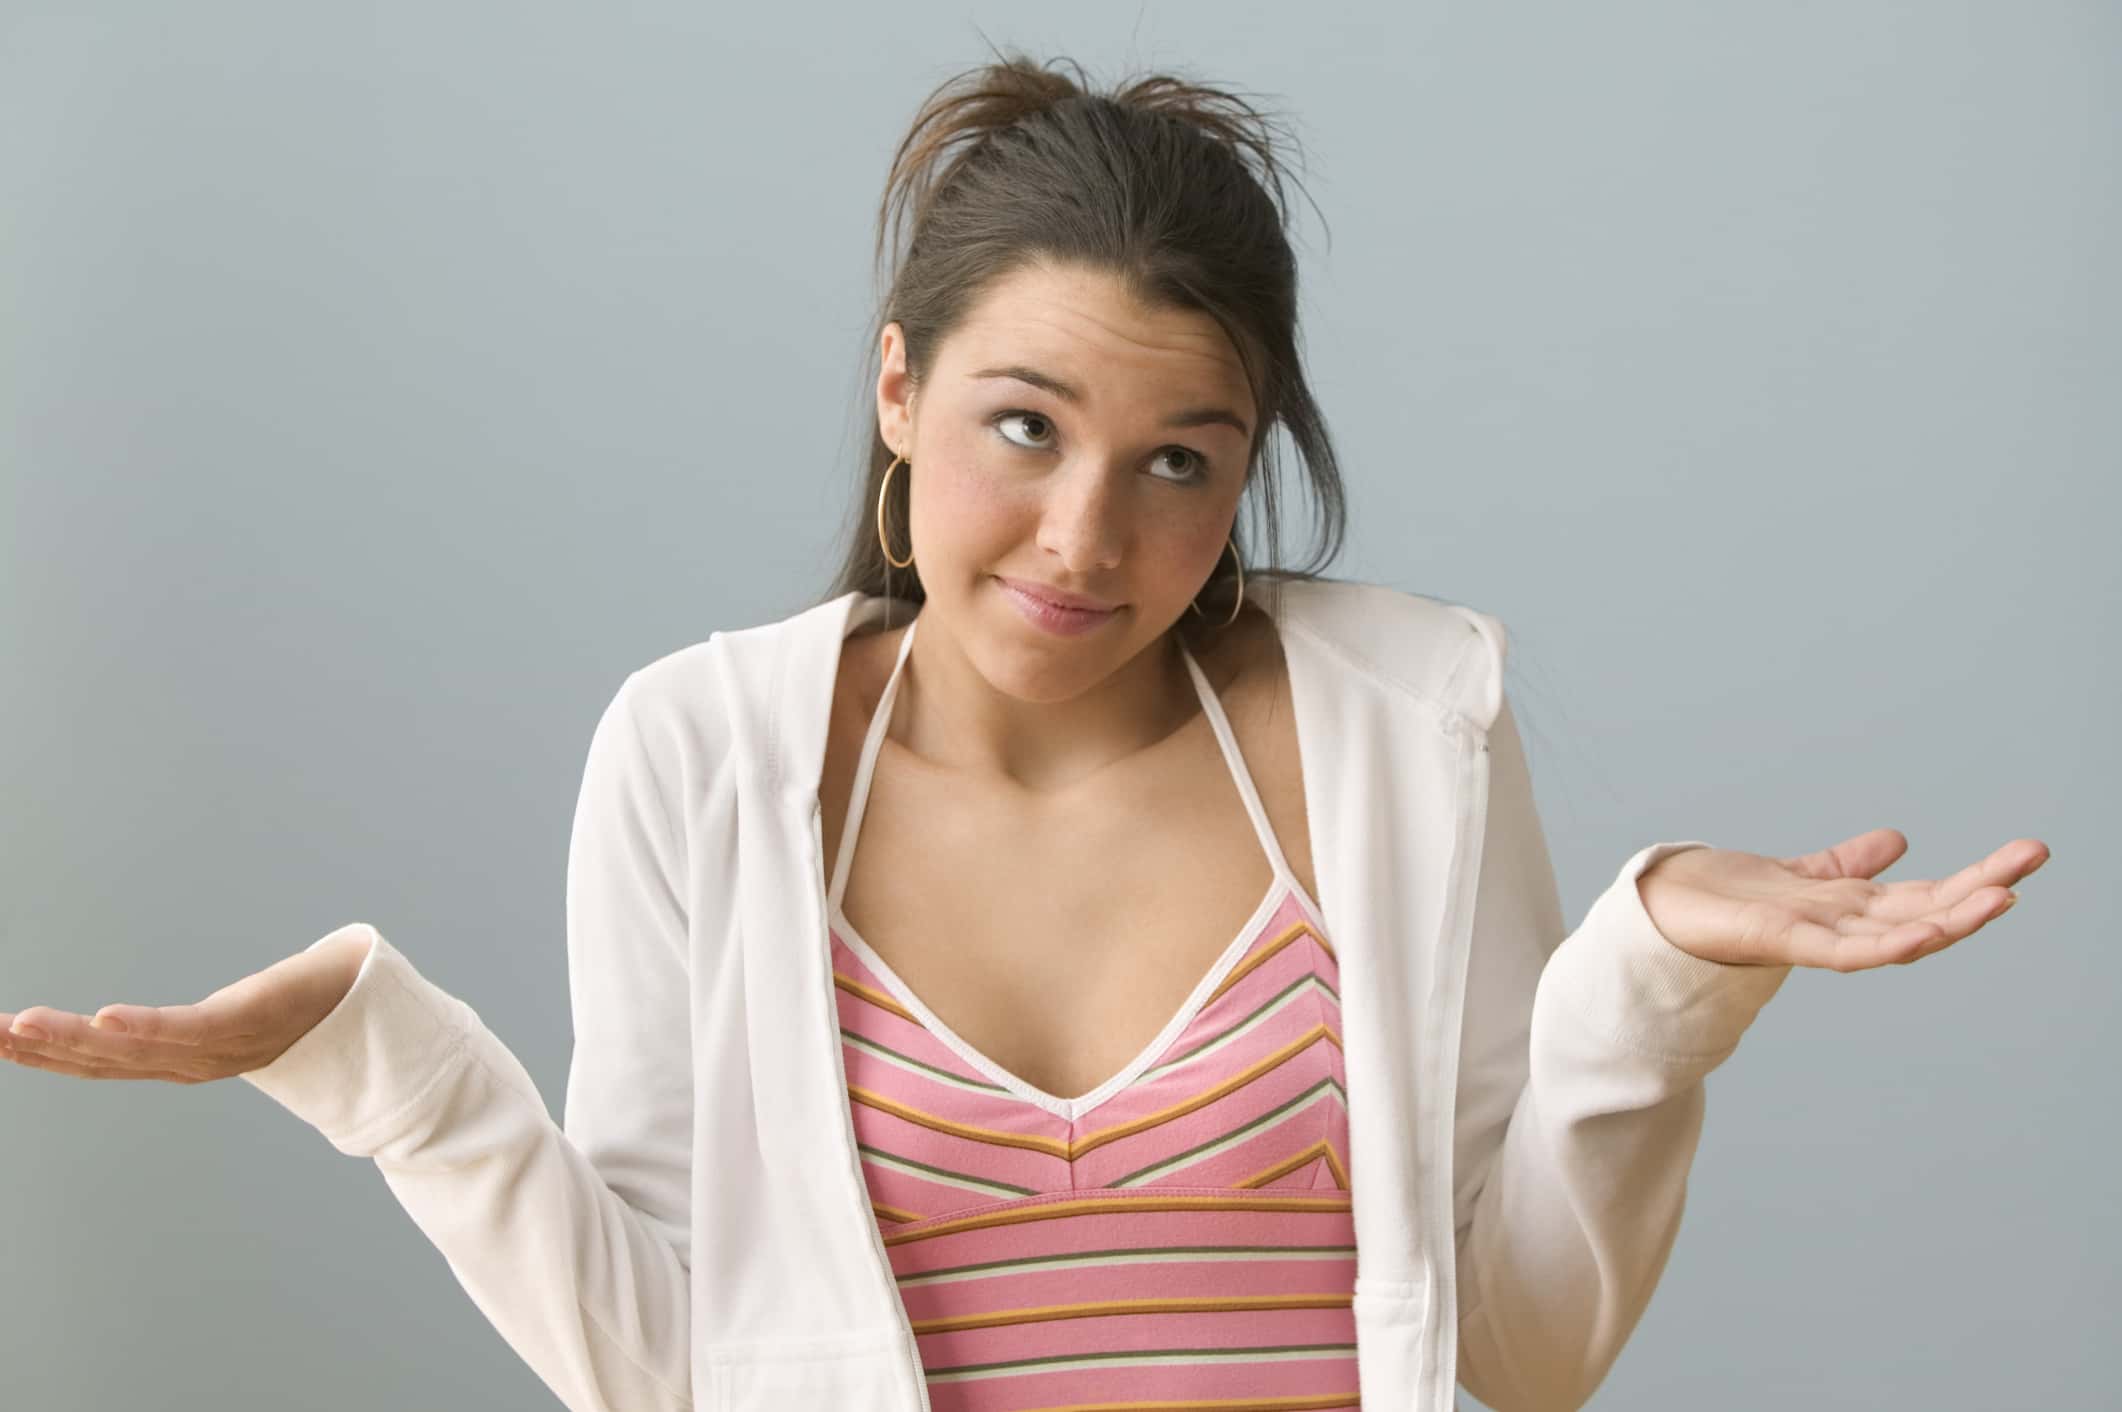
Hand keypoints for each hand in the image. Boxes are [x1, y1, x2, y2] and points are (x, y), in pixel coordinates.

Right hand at [0, 932, 373, 1082]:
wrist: (374, 996)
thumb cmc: (303, 1001)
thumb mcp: (232, 1010)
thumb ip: (191, 1018)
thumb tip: (147, 1012)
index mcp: (183, 1056)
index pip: (100, 1060)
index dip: (43, 1053)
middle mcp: (193, 1061)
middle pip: (101, 1061)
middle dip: (36, 1049)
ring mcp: (219, 1048)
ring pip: (133, 1050)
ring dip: (72, 1040)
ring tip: (18, 1024)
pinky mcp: (248, 1024)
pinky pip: (187, 1031)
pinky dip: (144, 1028)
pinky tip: (103, 1018)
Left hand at [1636, 829, 2048, 971]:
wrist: (1667, 908)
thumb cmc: (1732, 895)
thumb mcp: (1806, 872)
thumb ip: (1850, 862)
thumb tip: (1900, 840)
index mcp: (1853, 909)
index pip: (1927, 894)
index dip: (1974, 879)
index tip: (2022, 859)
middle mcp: (1844, 927)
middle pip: (1926, 909)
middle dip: (1982, 888)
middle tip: (2036, 856)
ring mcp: (1817, 937)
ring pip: (1898, 932)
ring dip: (1952, 918)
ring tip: (2002, 896)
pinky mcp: (1781, 940)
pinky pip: (1843, 951)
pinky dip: (1886, 945)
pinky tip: (1923, 933)